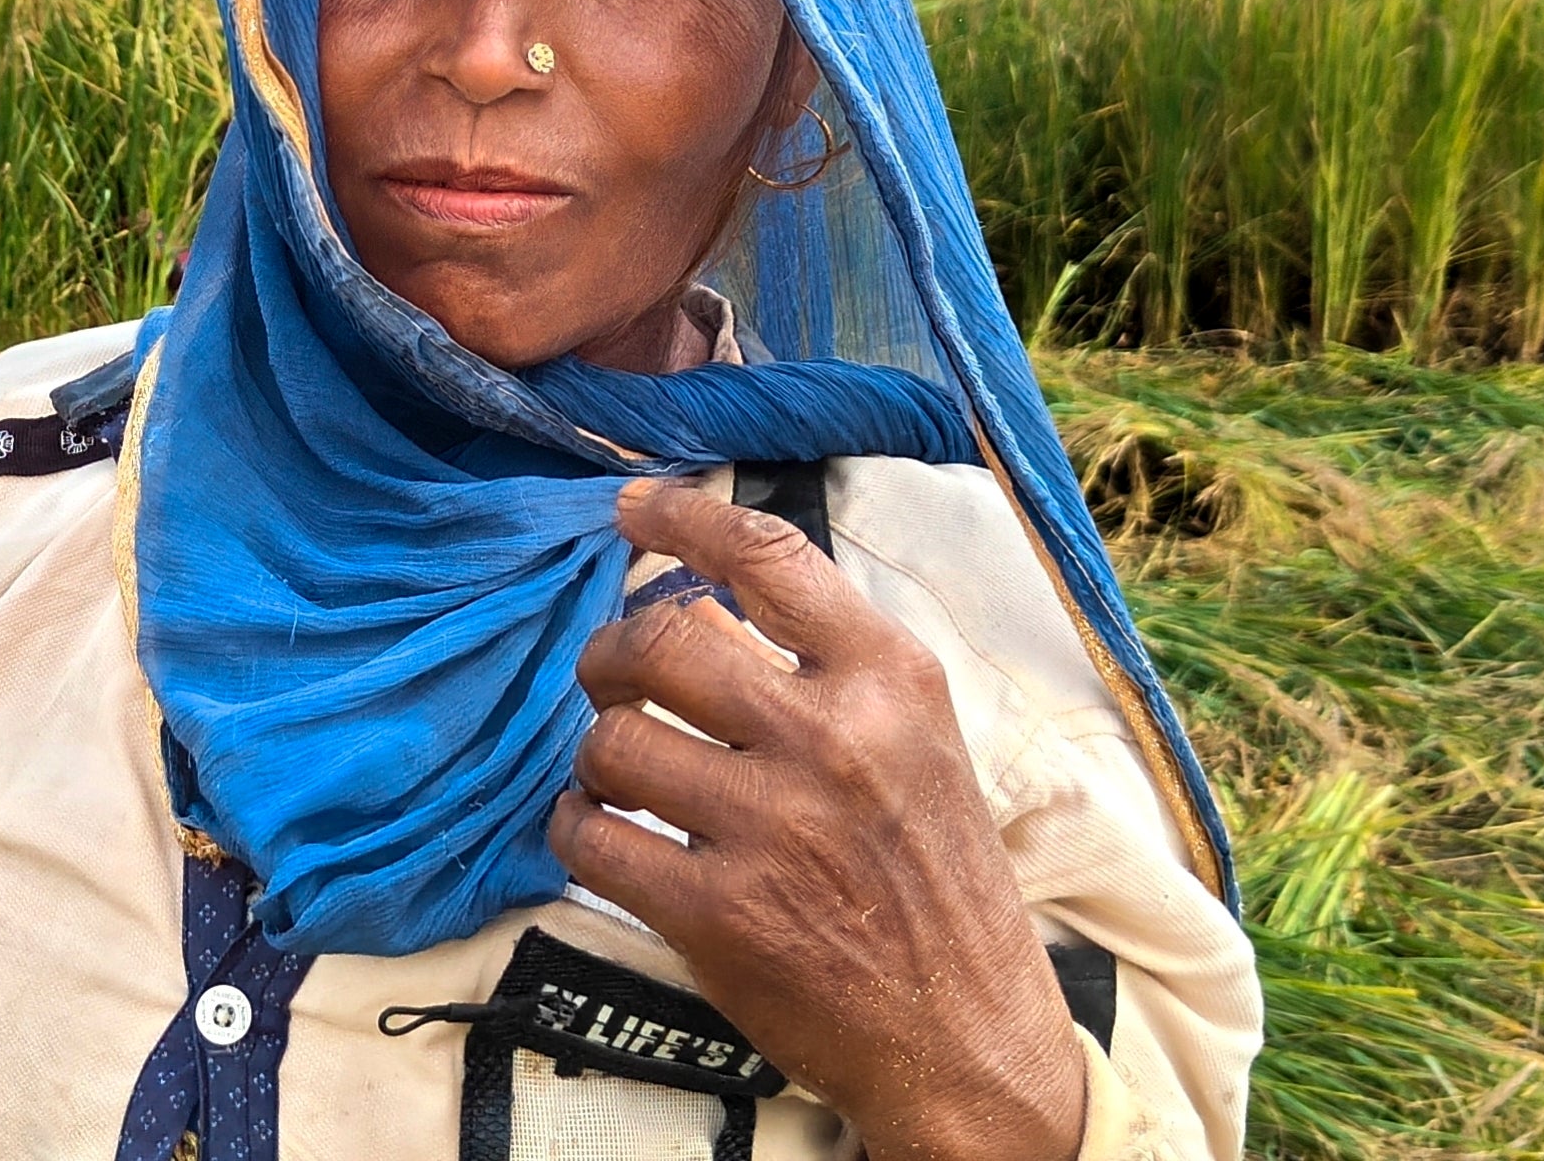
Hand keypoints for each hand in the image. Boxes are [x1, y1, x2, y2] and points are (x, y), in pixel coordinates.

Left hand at [547, 480, 1085, 1160]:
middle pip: (660, 640)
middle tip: (608, 676)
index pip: (768, 555)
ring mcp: (772, 829)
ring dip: (596, 752)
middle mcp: (832, 740)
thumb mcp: (919, 742)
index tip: (627, 506)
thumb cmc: (934, 880)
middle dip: (609, 652)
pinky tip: (601, 833)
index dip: (680, 516)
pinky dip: (576, 826)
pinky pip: (589, 836)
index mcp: (890, 682)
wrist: (967, 1037)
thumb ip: (830, 666)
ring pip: (613, 740)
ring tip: (621, 772)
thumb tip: (704, 589)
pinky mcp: (717, 913)